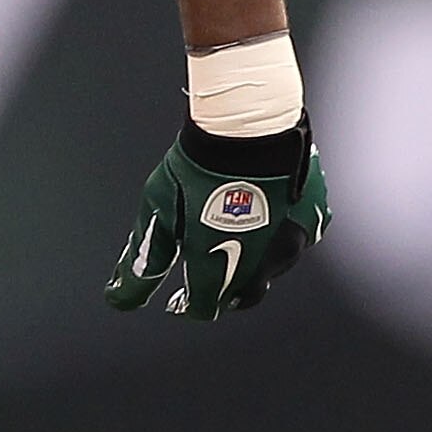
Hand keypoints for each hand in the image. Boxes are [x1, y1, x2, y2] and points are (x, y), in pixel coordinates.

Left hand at [106, 117, 329, 322]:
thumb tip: (120, 298)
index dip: (188, 305)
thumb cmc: (199, 166)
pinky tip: (268, 220)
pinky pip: (297, 240)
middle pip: (241, 296)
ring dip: (253, 266)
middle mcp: (260, 264)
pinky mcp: (312, 219)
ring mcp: (291, 242)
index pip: (204, 307)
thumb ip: (143, 264)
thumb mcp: (158, 216)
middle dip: (223, 293)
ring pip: (272, 271)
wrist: (247, 125)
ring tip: (236, 244)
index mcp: (220, 268)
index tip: (179, 299)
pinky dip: (280, 237)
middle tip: (209, 279)